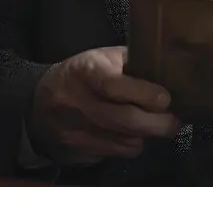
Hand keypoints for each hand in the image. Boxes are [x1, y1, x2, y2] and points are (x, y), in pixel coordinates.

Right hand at [28, 46, 179, 164]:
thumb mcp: (102, 57)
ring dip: (146, 136)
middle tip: (173, 121)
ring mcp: (75, 131)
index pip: (114, 85)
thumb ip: (131, 62)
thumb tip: (168, 69)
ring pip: (124, 142)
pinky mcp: (77, 152)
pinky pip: (114, 154)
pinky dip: (129, 145)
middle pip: (124, 120)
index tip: (165, 98)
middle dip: (157, 124)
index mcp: (85, 71)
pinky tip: (132, 134)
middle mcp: (77, 102)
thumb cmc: (82, 74)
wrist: (39, 101)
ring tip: (155, 125)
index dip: (143, 93)